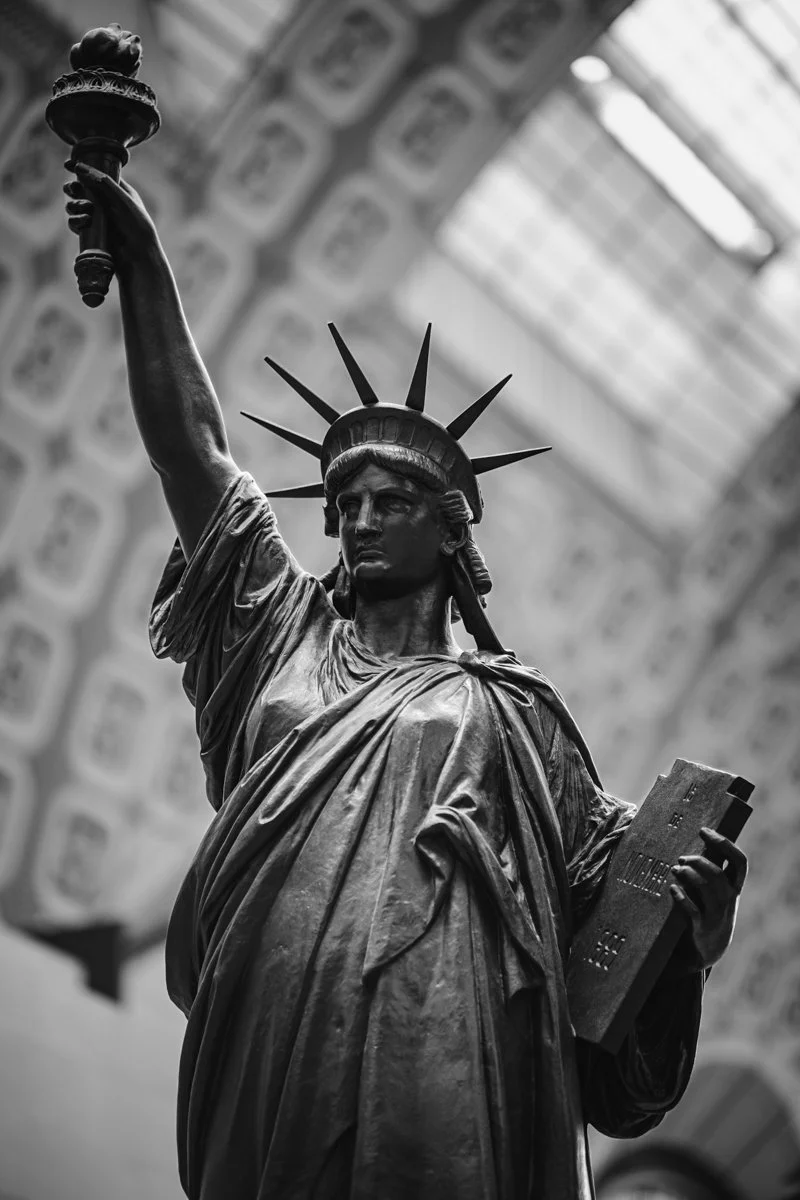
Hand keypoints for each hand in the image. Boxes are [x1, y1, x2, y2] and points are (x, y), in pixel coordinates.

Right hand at [63, 161, 161, 278]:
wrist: (139, 258)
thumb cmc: (137, 227)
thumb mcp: (123, 200)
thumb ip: (103, 182)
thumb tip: (80, 167)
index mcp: (118, 190)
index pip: (96, 173)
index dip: (81, 168)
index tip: (68, 164)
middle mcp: (106, 202)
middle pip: (81, 189)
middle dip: (73, 188)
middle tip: (74, 190)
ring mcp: (98, 218)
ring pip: (75, 206)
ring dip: (74, 205)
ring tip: (86, 210)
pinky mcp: (92, 233)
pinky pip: (75, 223)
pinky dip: (75, 221)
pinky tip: (84, 222)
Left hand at [669, 827, 747, 968]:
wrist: (708, 950)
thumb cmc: (708, 911)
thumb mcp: (715, 893)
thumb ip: (709, 872)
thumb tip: (691, 844)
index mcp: (734, 887)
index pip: (739, 861)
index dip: (724, 843)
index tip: (704, 831)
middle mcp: (729, 899)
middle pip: (718, 873)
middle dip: (698, 861)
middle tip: (681, 858)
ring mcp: (717, 914)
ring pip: (707, 888)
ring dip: (688, 875)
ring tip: (674, 869)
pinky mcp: (703, 927)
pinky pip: (692, 909)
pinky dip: (681, 896)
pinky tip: (672, 889)